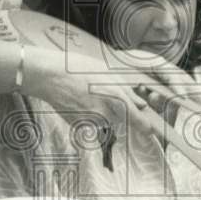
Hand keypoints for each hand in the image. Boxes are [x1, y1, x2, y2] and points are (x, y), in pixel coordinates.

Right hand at [22, 47, 158, 135]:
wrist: (50, 77)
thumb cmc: (78, 69)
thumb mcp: (106, 72)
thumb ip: (126, 90)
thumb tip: (141, 104)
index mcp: (114, 96)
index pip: (135, 117)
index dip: (144, 125)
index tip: (150, 130)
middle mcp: (105, 112)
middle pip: (120, 118)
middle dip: (117, 111)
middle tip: (101, 95)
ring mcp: (91, 121)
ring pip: (105, 121)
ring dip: (102, 113)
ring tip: (88, 95)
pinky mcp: (80, 126)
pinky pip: (91, 123)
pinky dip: (89, 115)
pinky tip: (79, 101)